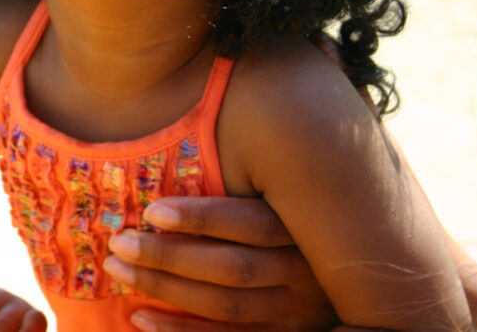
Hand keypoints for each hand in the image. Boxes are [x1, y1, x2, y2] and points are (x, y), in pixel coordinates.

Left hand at [103, 196, 335, 330]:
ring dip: (166, 289)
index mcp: (307, 230)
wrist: (357, 298)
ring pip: (226, 305)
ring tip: (119, 270)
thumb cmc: (299, 229)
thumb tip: (183, 161)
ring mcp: (298, 314)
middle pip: (234, 267)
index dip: (203, 218)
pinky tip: (140, 318)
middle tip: (120, 242)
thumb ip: (252, 189)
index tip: (151, 211)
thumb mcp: (292, 203)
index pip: (253, 224)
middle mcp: (307, 274)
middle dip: (170, 256)